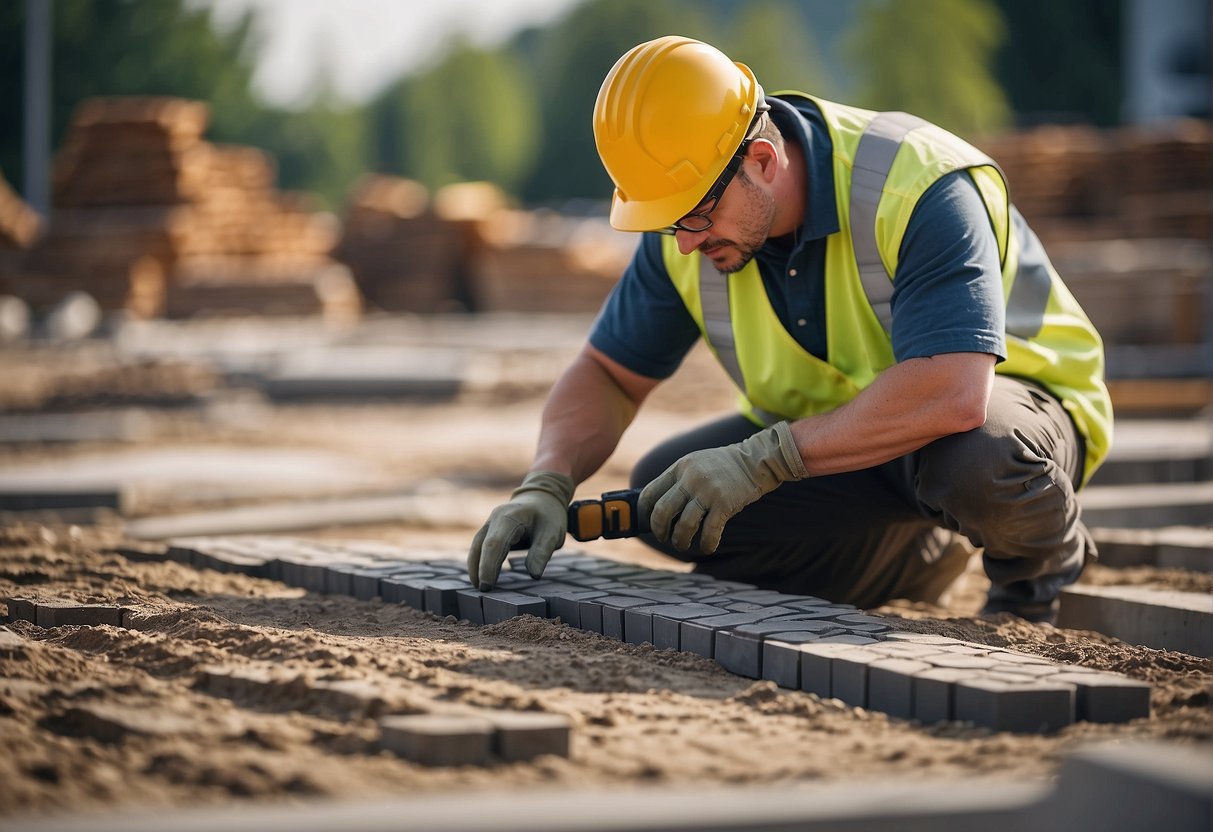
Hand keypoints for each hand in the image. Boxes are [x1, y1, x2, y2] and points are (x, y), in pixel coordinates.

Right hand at [467, 471, 574, 589]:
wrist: (543, 497)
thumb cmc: (548, 515)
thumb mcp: (552, 533)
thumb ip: (542, 552)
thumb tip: (533, 575)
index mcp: (509, 517)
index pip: (494, 544)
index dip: (488, 566)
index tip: (486, 585)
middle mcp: (495, 519)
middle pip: (481, 545)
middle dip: (478, 569)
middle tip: (482, 591)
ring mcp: (490, 523)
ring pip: (477, 546)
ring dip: (476, 566)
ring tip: (479, 588)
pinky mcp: (490, 530)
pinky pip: (481, 546)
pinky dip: (480, 561)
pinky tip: (482, 576)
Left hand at [639, 422, 805, 553]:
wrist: (755, 461)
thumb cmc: (721, 467)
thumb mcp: (694, 464)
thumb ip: (677, 481)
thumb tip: (658, 510)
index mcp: (679, 468)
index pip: (650, 492)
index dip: (645, 512)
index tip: (648, 522)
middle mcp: (690, 479)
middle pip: (663, 511)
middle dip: (660, 530)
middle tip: (664, 538)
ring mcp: (708, 491)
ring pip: (684, 525)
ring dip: (680, 541)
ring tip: (682, 544)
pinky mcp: (725, 504)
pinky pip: (709, 532)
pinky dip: (706, 544)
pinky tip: (707, 547)